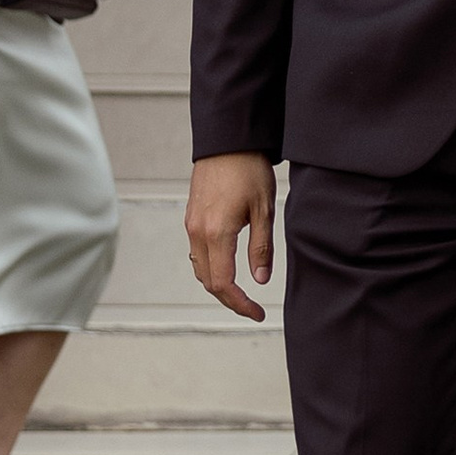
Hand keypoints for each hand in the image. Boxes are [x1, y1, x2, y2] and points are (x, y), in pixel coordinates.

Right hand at [186, 152, 275, 319]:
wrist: (227, 140)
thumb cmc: (249, 170)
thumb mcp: (264, 210)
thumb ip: (261, 248)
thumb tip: (260, 280)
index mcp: (216, 233)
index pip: (223, 283)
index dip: (240, 304)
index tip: (258, 313)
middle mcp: (197, 232)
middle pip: (208, 281)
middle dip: (230, 299)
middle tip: (252, 308)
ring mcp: (191, 224)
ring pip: (199, 268)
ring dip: (218, 285)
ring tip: (242, 292)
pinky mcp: (191, 217)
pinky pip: (196, 252)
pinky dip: (211, 267)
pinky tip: (228, 266)